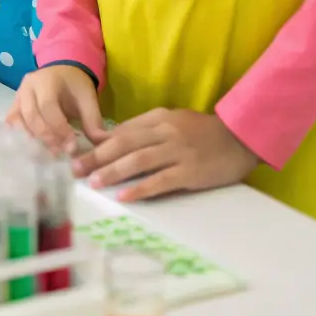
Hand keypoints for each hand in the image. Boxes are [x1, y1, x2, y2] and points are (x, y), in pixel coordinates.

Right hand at [7, 64, 106, 154]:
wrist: (62, 71)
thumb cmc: (75, 86)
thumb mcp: (88, 98)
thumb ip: (93, 121)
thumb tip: (100, 146)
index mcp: (47, 81)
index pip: (48, 106)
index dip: (59, 128)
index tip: (72, 147)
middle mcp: (27, 88)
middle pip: (31, 116)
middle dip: (46, 137)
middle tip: (61, 154)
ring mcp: (17, 97)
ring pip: (17, 122)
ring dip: (32, 141)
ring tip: (49, 155)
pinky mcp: (14, 107)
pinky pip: (12, 124)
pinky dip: (20, 138)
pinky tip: (34, 151)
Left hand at [78, 109, 257, 200]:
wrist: (240, 138)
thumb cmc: (204, 132)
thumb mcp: (174, 120)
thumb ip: (146, 128)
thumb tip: (114, 139)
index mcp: (159, 118)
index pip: (122, 131)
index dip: (98, 143)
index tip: (78, 153)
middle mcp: (165, 132)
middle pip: (123, 144)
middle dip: (96, 157)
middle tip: (74, 169)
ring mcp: (177, 151)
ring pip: (138, 161)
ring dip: (113, 172)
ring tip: (94, 182)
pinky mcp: (190, 171)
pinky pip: (160, 181)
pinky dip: (140, 189)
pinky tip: (124, 197)